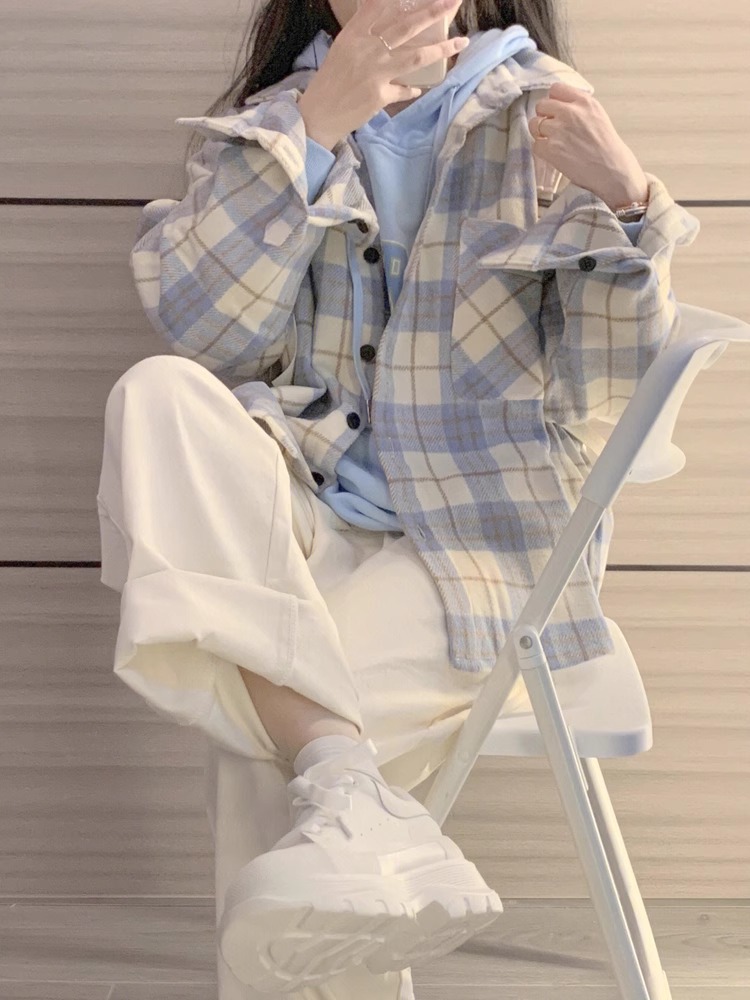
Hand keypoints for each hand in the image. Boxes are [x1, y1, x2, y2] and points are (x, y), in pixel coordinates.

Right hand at [297, 0, 467, 149]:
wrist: (318, 114)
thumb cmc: (331, 80)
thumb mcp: (344, 48)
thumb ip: (365, 33)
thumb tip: (390, 23)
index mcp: (355, 34)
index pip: (380, 5)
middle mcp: (367, 49)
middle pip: (406, 26)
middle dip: (433, 12)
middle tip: (453, 1)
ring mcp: (375, 72)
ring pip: (416, 57)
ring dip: (441, 49)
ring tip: (461, 42)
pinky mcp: (379, 95)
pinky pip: (404, 90)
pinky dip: (412, 89)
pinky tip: (417, 89)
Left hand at [529, 82, 648, 209]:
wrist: (611, 170)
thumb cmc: (607, 146)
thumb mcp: (598, 115)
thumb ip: (579, 107)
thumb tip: (560, 105)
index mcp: (584, 101)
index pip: (556, 89)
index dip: (553, 100)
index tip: (556, 111)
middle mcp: (570, 112)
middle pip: (541, 105)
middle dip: (544, 116)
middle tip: (552, 128)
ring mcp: (559, 130)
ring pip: (534, 124)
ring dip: (540, 133)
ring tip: (552, 142)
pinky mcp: (551, 149)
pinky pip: (535, 144)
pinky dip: (541, 150)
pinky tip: (553, 154)